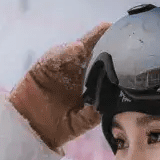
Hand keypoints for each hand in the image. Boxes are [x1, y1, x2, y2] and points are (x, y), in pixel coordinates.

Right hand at [8, 23, 110, 150]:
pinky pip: (53, 58)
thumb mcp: (80, 123)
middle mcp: (75, 71)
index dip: (114, 52)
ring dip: (85, 43)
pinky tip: (76, 49)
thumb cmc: (58, 127)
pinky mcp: (42, 67)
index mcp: (88, 82)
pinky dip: (64, 53)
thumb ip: (92, 114)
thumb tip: (106, 104)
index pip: (103, 63)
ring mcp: (59, 67)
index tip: (128, 42)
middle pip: (90, 50)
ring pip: (73, 50)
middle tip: (112, 27)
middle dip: (101, 38)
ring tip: (99, 36)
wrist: (31, 131)